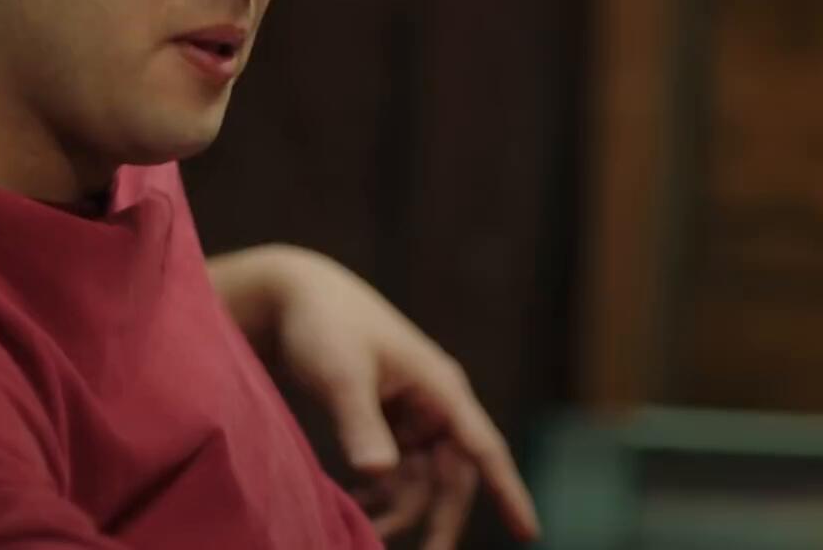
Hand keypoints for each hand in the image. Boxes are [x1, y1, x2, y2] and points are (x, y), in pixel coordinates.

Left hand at [226, 246, 539, 547]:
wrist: (293, 295)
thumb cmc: (324, 326)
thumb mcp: (342, 375)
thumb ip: (361, 424)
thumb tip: (379, 473)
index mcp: (440, 387)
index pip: (484, 447)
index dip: (508, 491)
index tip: (529, 533)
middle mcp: (434, 402)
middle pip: (452, 475)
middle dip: (439, 518)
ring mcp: (411, 411)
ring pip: (422, 478)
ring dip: (401, 509)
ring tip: (363, 533)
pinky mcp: (386, 418)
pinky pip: (397, 468)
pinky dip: (381, 492)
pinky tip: (356, 507)